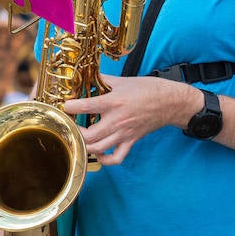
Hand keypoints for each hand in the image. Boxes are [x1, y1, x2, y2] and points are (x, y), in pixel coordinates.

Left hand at [62, 73, 197, 165]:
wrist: (170, 102)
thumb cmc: (147, 89)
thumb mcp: (122, 80)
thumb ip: (102, 79)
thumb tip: (86, 76)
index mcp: (114, 102)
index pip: (86, 106)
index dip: (71, 107)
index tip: (65, 105)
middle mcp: (117, 120)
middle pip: (89, 135)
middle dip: (74, 132)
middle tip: (69, 126)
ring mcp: (124, 133)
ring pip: (99, 149)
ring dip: (85, 146)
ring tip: (79, 138)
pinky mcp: (131, 141)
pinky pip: (117, 158)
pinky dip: (105, 160)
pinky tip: (98, 153)